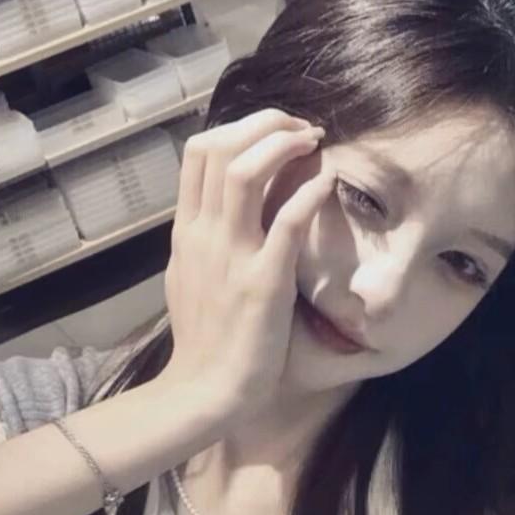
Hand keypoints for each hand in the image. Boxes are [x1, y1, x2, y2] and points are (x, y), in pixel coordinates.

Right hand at [159, 107, 336, 427]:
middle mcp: (204, 234)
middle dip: (266, 123)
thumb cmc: (207, 340)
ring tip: (315, 141)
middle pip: (221, 147)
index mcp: (187, 232)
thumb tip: (228, 208)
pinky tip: (328, 180)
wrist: (205, 390)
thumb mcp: (192, 277)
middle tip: (303, 127)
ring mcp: (232, 255)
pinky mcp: (263, 282)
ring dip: (284, 144)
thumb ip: (207, 239)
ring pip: (246, 171)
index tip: (274, 132)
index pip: (199, 153)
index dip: (239, 127)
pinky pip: (287, 223)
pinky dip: (308, 192)